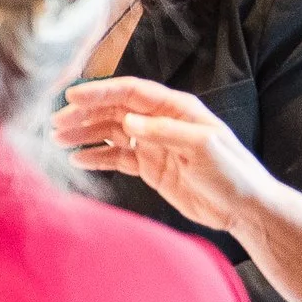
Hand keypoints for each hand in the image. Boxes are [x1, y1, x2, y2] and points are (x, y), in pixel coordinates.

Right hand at [52, 76, 277, 234]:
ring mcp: (153, 145)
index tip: (72, 97)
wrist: (244, 209)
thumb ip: (165, 131)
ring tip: (59, 140)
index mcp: (175, 109)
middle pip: (114, 110)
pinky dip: (96, 157)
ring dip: (84, 134)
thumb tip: (127, 121)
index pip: (130, 93)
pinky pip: (116, 157)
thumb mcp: (203, 146)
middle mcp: (160, 122)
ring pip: (110, 132)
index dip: (100, 92)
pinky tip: (78, 159)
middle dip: (84, 114)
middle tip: (57, 123)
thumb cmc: (232, 173)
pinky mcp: (149, 168)